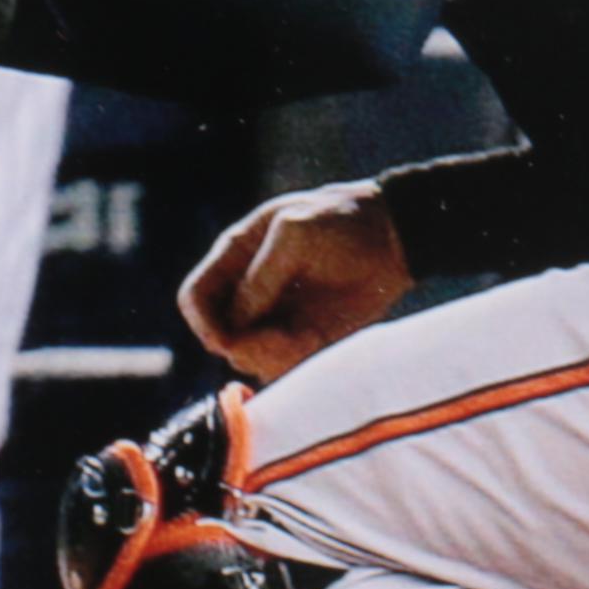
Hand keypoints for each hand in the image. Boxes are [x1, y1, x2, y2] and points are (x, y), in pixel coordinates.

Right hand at [181, 184, 413, 383]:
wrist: (394, 238)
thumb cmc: (341, 221)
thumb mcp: (296, 234)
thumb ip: (262, 275)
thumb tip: (236, 324)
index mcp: (236, 257)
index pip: (194, 299)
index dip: (203, 324)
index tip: (228, 339)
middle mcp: (249, 292)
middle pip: (219, 337)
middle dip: (244, 347)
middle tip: (282, 339)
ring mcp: (275, 318)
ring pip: (248, 359)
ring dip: (271, 358)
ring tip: (304, 339)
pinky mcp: (303, 340)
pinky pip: (281, 367)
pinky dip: (293, 363)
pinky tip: (315, 342)